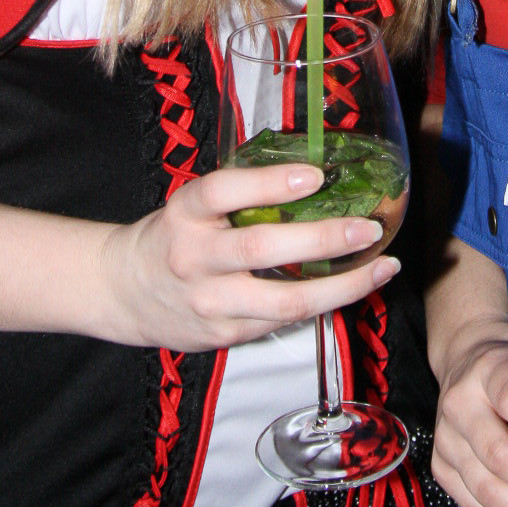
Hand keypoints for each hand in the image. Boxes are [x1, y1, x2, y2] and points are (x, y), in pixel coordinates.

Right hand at [101, 161, 398, 351]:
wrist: (124, 292)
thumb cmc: (175, 236)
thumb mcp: (194, 205)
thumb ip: (241, 193)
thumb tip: (316, 172)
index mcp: (186, 213)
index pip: (223, 191)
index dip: (270, 183)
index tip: (315, 174)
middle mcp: (194, 257)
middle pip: (261, 248)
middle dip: (323, 238)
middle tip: (369, 227)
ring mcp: (210, 301)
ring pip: (284, 300)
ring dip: (342, 286)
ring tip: (383, 268)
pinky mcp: (224, 334)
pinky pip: (282, 321)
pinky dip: (324, 305)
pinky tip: (353, 289)